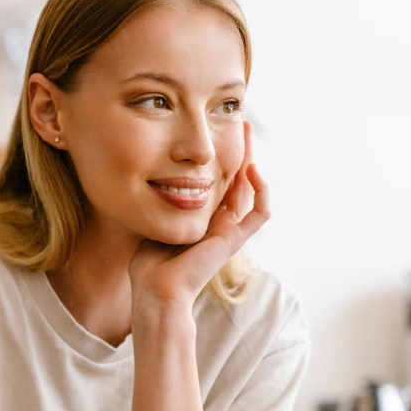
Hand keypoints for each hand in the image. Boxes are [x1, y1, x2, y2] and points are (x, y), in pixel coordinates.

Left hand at [128, 121, 270, 307]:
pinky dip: (261, 191)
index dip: (220, 157)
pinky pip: (259, 214)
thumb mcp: (153, 219)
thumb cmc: (148, 263)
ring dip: (251, 159)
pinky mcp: (234, 241)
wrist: (156, 290)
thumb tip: (149, 174)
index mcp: (202, 218)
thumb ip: (160, 200)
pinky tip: (253, 169)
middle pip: (237, 179)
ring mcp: (229, 231)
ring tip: (245, 132)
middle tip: (237, 121)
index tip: (214, 131)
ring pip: (251, 190)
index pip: (218, 181)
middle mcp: (219, 222)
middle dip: (239, 149)